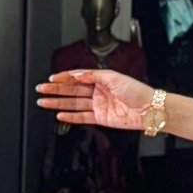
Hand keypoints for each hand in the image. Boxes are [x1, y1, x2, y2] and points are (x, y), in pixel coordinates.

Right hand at [36, 69, 152, 128]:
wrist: (150, 110)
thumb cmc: (138, 92)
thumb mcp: (114, 77)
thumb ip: (93, 76)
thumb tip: (76, 75)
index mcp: (102, 79)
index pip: (77, 77)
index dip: (64, 77)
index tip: (51, 78)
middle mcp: (99, 91)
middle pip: (72, 90)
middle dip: (55, 89)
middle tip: (41, 89)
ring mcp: (99, 105)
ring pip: (74, 103)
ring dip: (58, 102)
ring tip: (44, 101)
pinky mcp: (101, 118)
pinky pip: (82, 117)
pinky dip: (70, 116)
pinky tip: (59, 114)